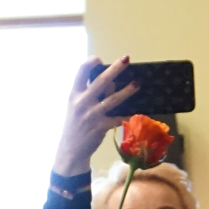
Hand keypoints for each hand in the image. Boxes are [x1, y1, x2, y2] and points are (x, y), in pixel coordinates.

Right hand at [51, 56, 138, 177]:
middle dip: (115, 69)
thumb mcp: (76, 107)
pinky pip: (118, 118)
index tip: (99, 59)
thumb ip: (91, 94)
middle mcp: (82, 102)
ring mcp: (92, 114)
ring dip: (127, 90)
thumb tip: (111, 83)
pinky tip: (136, 113)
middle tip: (127, 59)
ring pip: (113, 99)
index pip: (80, 72)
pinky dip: (127, 115)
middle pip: (100, 81)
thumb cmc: (75, 124)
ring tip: (137, 83)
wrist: (71, 149)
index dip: (90, 63)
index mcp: (74, 94)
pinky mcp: (100, 126)